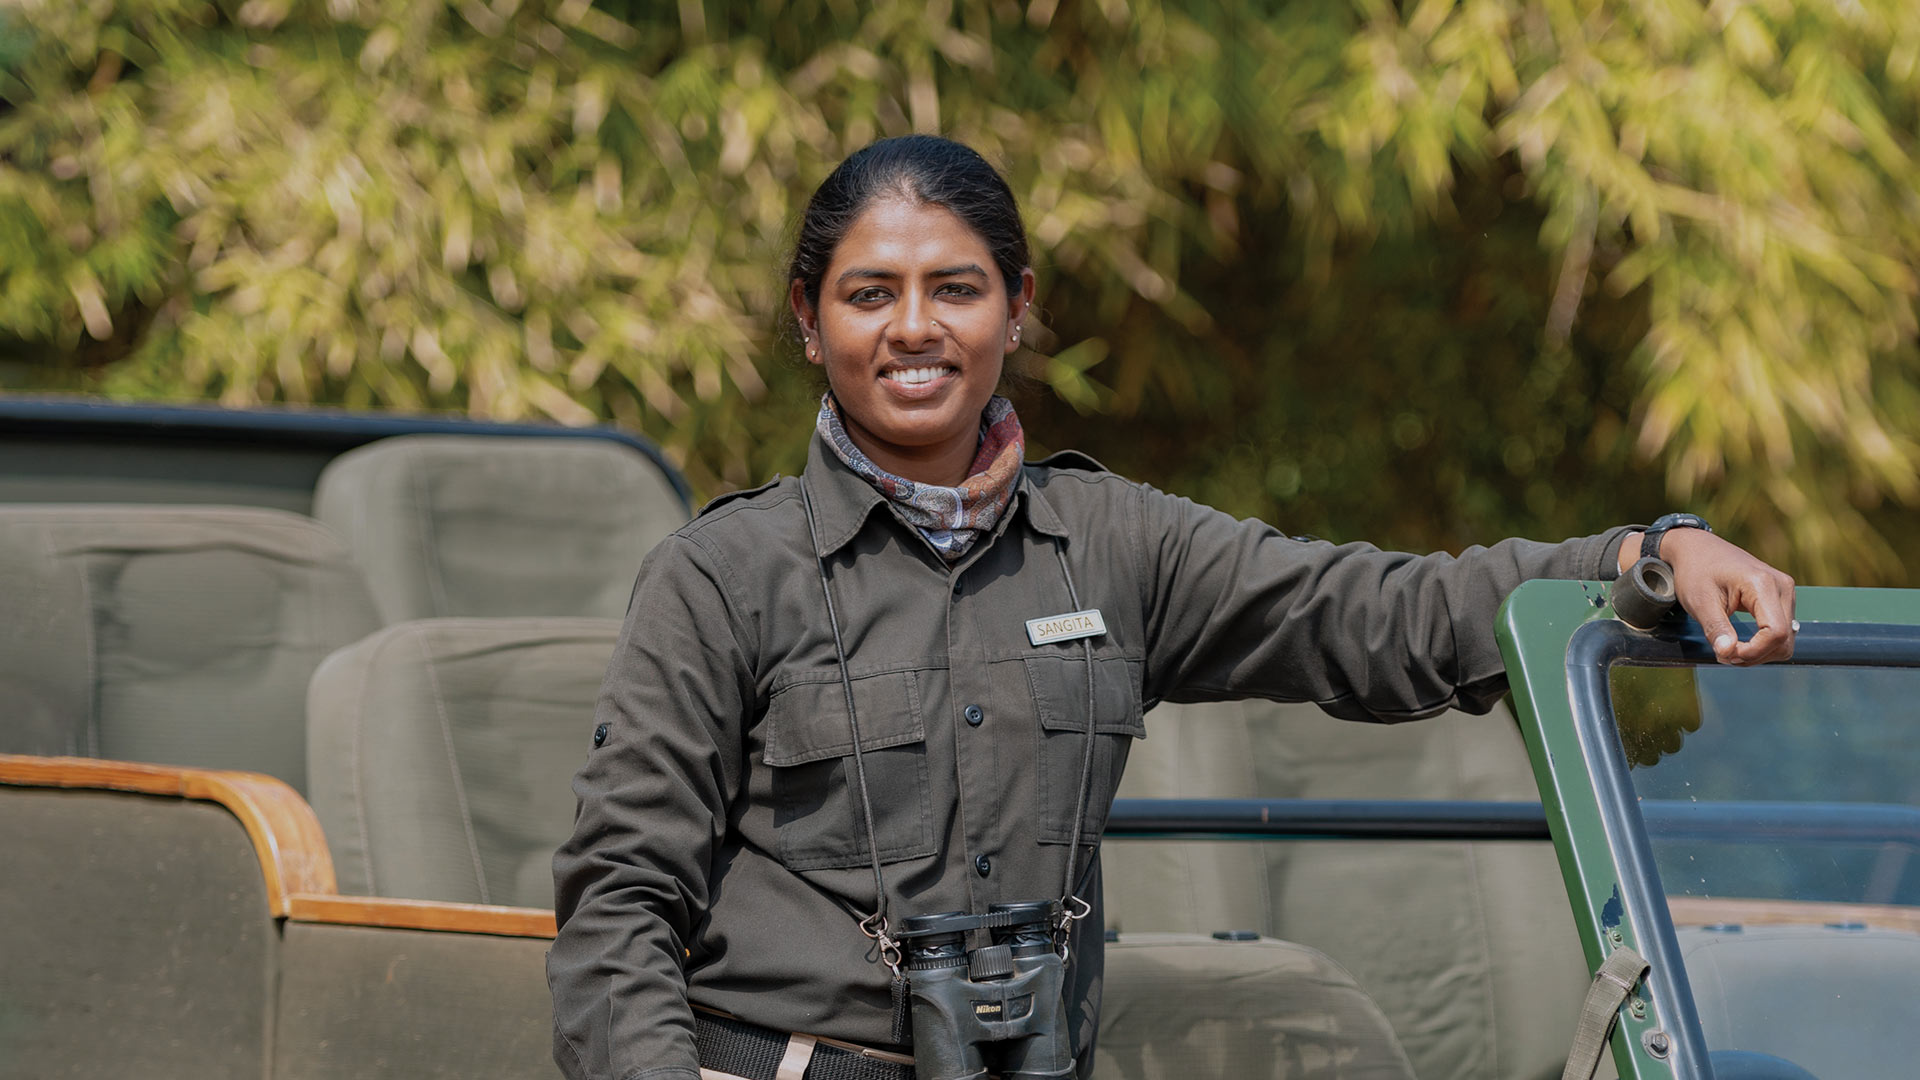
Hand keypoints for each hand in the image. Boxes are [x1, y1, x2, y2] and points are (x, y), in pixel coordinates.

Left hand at [1618, 528, 1795, 663]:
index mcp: (1762, 584)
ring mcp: (1784, 591)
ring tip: (1729, 648)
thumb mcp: (1699, 602)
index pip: (1775, 632)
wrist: (1697, 549)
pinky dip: (1763, 644)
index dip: (1753, 652)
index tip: (1726, 654)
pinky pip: (1781, 631)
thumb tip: (1727, 653)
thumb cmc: (1695, 571)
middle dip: (1754, 655)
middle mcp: (1781, 586)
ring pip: (1786, 639)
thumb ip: (1716, 628)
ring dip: (1759, 652)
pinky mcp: (1781, 598)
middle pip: (1784, 639)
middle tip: (1723, 654)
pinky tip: (1741, 642)